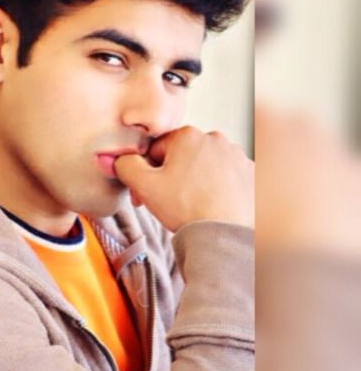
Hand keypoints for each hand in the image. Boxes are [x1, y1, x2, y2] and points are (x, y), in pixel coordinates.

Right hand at [114, 126, 253, 231]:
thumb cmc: (186, 208)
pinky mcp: (251, 174)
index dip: (147, 172)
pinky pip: (226, 177)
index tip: (146, 192)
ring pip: (204, 166)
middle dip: (171, 176)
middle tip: (166, 202)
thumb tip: (118, 159)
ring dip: (194, 181)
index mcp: (188, 135)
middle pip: (182, 156)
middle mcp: (216, 139)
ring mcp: (237, 156)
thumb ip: (125, 166)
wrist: (224, 235)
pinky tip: (210, 206)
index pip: (156, 149)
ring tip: (190, 206)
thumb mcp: (144, 185)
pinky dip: (217, 188)